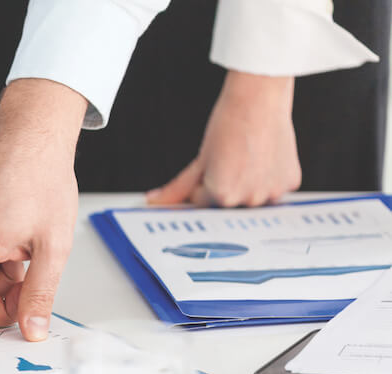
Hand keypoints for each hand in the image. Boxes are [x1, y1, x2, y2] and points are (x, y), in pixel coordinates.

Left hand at [147, 71, 299, 206]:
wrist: (259, 99)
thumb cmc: (228, 125)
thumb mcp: (200, 160)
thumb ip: (178, 188)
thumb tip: (155, 201)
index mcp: (222, 196)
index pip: (203, 203)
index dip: (200, 185)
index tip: (206, 168)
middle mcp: (249, 199)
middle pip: (228, 203)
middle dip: (223, 186)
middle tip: (228, 159)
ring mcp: (272, 192)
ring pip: (252, 197)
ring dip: (246, 185)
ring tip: (245, 158)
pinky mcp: (291, 182)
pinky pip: (273, 188)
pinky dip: (268, 178)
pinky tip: (263, 158)